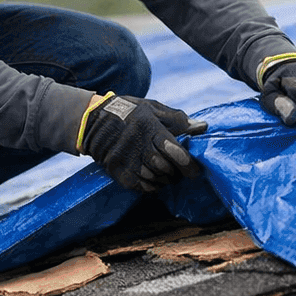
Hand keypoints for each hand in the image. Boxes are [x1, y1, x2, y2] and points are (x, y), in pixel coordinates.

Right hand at [79, 94, 208, 191]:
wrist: (93, 122)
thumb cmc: (129, 113)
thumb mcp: (152, 109)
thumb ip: (177, 119)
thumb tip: (202, 127)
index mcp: (148, 126)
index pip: (173, 150)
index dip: (187, 163)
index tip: (196, 169)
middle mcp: (137, 145)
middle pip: (165, 167)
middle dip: (178, 172)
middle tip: (182, 171)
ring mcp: (126, 160)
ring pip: (154, 178)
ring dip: (166, 179)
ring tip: (168, 173)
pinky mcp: (118, 172)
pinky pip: (142, 186)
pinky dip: (153, 185)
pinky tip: (155, 179)